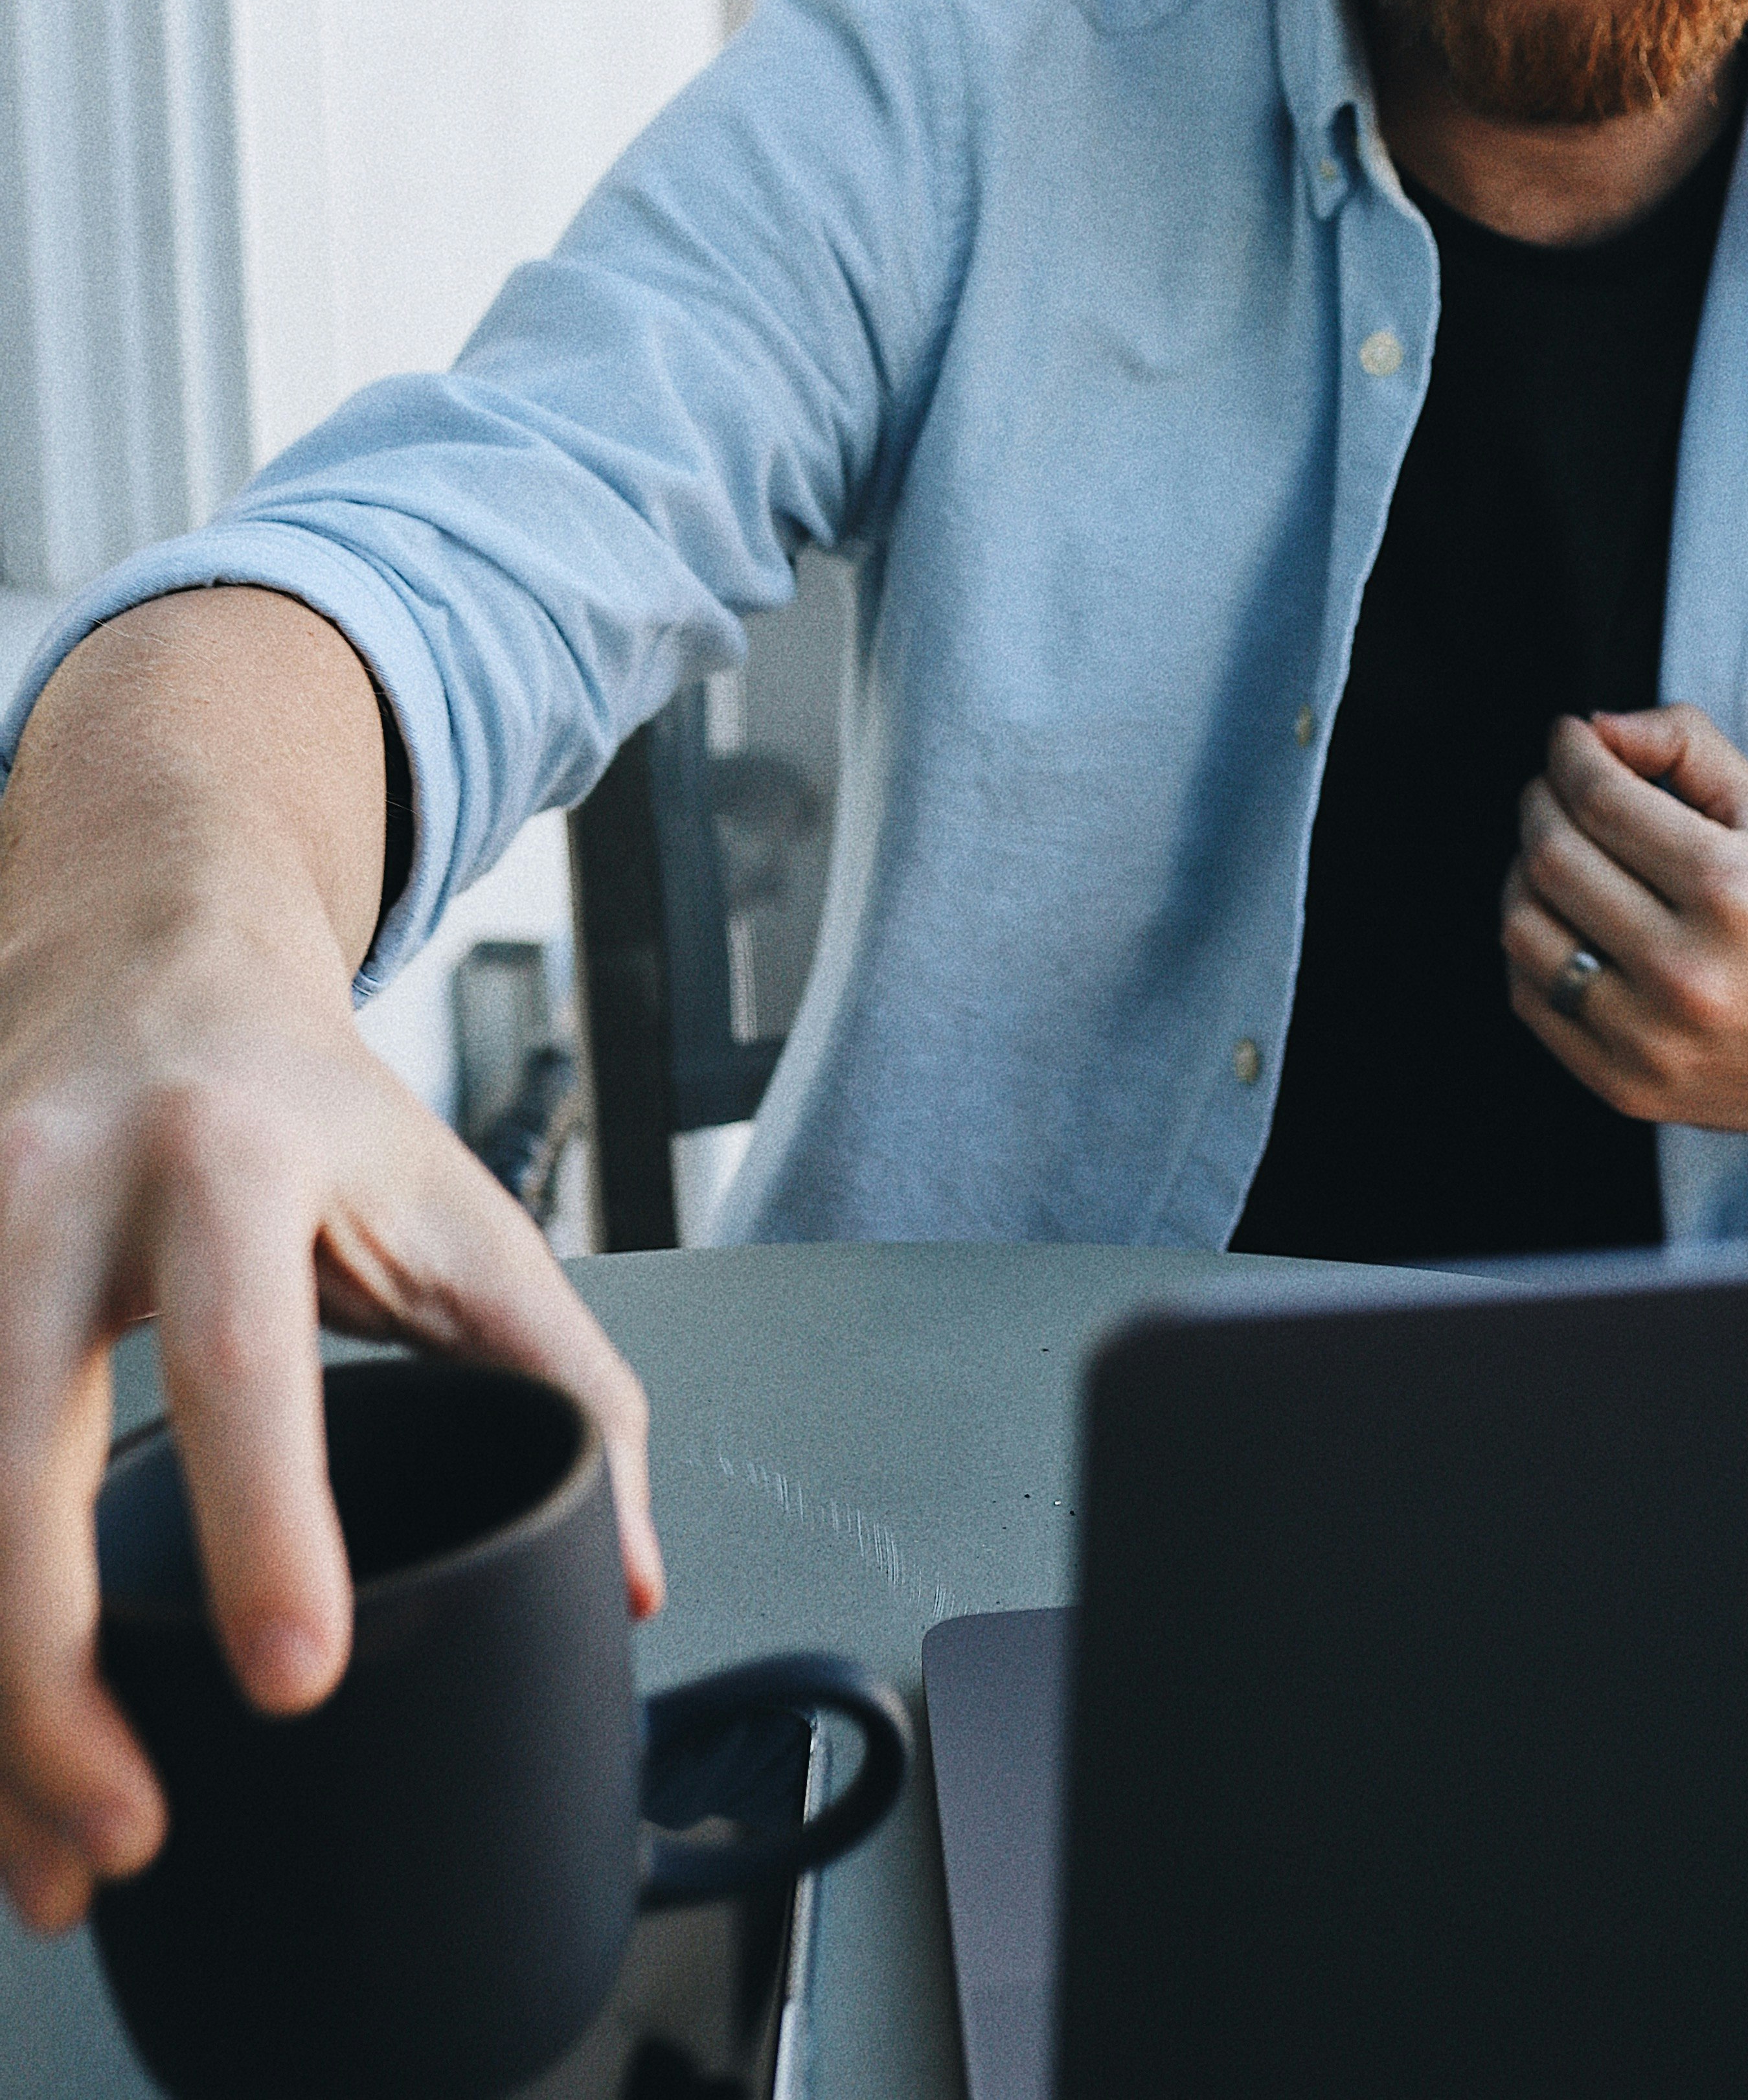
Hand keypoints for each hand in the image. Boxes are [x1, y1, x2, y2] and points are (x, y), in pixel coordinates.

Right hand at [0, 597, 662, 1935]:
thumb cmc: (309, 1100)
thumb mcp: (459, 1204)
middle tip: (126, 1834)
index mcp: (227, 1159)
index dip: (265, 1521)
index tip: (291, 1680)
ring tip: (51, 1861)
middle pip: (14, 1460)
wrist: (147, 944)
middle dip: (47, 1679)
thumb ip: (565, 1384)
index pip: (240, 1354)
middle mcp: (51, 1189)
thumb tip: (628, 1579)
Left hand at [1498, 701, 1747, 1213]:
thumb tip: (1599, 728)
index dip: (1569, 753)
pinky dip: (1529, 949)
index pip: (1601, 799)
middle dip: (1540, 801)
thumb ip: (1691, 751)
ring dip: (1523, 872)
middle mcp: (1685, 970)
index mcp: (1732, 889)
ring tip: (1557, 850)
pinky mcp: (1631, 1088)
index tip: (1568, 736)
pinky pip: (1533, 1003)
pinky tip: (1564, 921)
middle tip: (1557, 785)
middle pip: (1553, 859)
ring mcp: (1652, 1039)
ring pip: (1525, 930)